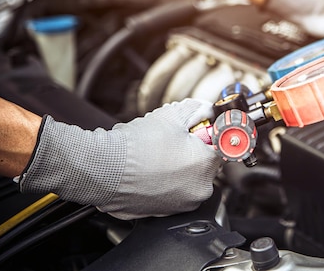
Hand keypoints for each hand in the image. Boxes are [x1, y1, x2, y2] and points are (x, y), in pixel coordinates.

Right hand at [18, 99, 221, 219]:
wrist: (102, 168)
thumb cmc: (136, 145)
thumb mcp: (172, 115)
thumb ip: (198, 109)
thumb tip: (206, 109)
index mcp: (207, 165)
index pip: (221, 145)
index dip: (207, 133)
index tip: (200, 129)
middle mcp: (199, 190)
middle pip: (203, 163)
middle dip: (190, 150)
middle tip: (171, 140)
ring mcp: (180, 205)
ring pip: (185, 179)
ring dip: (175, 166)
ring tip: (154, 154)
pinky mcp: (162, 213)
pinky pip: (168, 192)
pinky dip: (161, 182)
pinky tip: (146, 169)